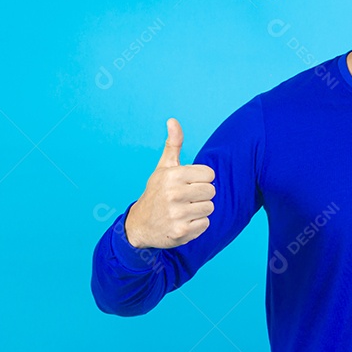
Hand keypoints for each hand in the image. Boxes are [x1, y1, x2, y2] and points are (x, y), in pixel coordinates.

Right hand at [124, 118, 215, 249]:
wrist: (140, 225)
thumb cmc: (157, 192)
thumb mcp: (163, 168)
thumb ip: (173, 144)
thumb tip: (173, 120)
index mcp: (173, 175)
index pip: (209, 174)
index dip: (201, 179)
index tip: (187, 184)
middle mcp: (174, 193)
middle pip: (211, 191)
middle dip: (201, 195)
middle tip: (186, 199)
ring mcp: (177, 214)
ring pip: (210, 208)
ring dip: (199, 210)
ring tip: (183, 210)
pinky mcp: (181, 231)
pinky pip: (205, 224)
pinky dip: (197, 225)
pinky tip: (183, 222)